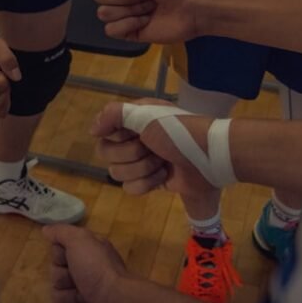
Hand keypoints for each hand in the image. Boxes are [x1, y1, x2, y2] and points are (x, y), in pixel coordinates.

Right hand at [43, 224, 127, 302]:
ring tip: (86, 299)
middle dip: (64, 279)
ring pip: (57, 296)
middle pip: (55, 275)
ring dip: (70, 298)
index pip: (56, 252)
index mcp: (85, 254)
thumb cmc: (98, 270)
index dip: (60, 256)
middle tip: (79, 280)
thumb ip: (61, 232)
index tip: (69, 258)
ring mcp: (82, 297)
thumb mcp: (80, 240)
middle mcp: (84, 273)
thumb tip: (46, 229)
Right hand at [90, 100, 219, 197]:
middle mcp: (134, 139)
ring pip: (117, 173)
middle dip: (130, 154)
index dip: (117, 136)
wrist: (209, 157)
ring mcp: (142, 162)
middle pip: (107, 155)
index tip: (133, 133)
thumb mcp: (146, 113)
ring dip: (141, 169)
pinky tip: (163, 176)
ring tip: (162, 163)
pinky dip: (147, 183)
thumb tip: (92, 131)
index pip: (104, 132)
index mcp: (133, 120)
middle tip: (151, 148)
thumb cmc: (178, 131)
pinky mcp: (150, 182)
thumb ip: (113, 114)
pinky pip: (130, 189)